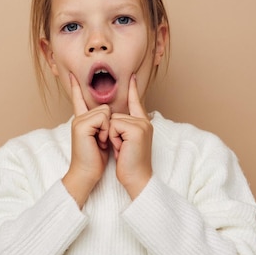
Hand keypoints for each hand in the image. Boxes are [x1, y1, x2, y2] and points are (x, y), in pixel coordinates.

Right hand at [62, 73, 109, 207]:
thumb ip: (103, 124)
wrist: (87, 173)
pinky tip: (99, 141)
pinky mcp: (81, 125)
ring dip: (109, 129)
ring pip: (106, 111)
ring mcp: (78, 121)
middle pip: (105, 107)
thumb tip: (111, 113)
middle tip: (103, 141)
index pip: (79, 100)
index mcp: (82, 120)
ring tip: (101, 142)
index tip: (71, 74)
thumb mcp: (102, 138)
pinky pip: (103, 117)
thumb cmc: (96, 159)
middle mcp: (79, 118)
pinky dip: (105, 130)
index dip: (76, 88)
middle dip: (111, 125)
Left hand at [109, 75, 152, 198]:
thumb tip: (112, 117)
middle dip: (111, 132)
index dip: (133, 89)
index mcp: (142, 123)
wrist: (135, 178)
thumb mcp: (124, 141)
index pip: (136, 102)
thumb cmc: (127, 163)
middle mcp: (144, 121)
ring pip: (113, 119)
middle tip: (121, 148)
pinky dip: (113, 138)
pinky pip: (114, 125)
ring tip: (121, 149)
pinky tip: (122, 148)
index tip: (132, 76)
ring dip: (111, 136)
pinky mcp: (137, 129)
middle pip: (115, 114)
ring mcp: (142, 124)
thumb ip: (122, 127)